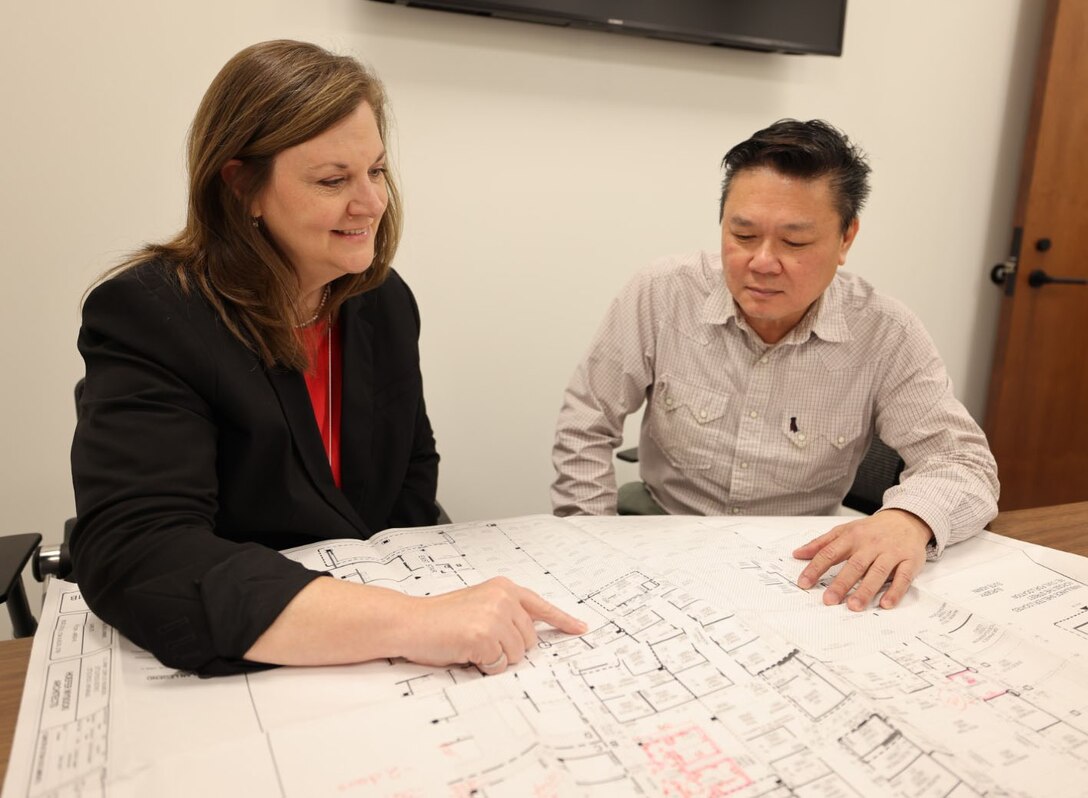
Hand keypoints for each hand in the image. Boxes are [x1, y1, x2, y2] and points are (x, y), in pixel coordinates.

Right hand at [397, 576, 586, 673]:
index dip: (562, 621)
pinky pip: (499, 665)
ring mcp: (495, 616)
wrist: (409, 621)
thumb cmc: (439, 618)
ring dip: (496, 658)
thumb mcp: (478, 604)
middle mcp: (503, 598)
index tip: (580, 629)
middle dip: (509, 648)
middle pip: (530, 640)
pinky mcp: (484, 636)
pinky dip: (484, 666)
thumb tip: (527, 637)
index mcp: (503, 588)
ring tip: (470, 645)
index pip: (541, 605)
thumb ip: (504, 612)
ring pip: (517, 655)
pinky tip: (466, 652)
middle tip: (481, 642)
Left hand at [793, 510, 931, 610]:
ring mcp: (891, 552)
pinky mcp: (910, 561)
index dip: (815, 568)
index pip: (830, 553)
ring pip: (877, 572)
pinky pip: (903, 577)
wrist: (906, 519)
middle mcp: (871, 544)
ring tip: (854, 606)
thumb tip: (798, 554)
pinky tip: (886, 604)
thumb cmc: (872, 529)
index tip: (804, 583)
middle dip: (841, 583)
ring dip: (866, 590)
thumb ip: (821, 543)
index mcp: (852, 536)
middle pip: (854, 565)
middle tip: (829, 600)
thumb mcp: (845, 530)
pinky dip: (895, 591)